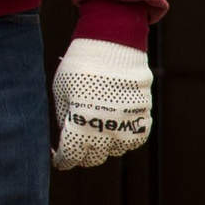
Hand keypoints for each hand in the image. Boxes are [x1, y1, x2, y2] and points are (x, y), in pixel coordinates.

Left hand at [51, 37, 152, 172]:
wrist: (112, 43)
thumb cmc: (80, 65)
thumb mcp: (61, 92)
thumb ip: (65, 119)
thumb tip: (67, 137)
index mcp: (80, 125)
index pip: (71, 157)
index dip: (64, 161)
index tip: (61, 159)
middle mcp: (104, 130)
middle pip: (94, 158)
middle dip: (83, 154)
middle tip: (78, 144)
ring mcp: (126, 124)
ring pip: (115, 151)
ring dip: (106, 145)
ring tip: (98, 132)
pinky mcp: (142, 115)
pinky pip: (135, 139)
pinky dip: (126, 138)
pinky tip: (117, 128)